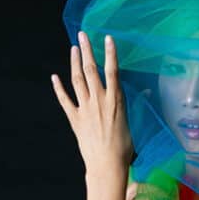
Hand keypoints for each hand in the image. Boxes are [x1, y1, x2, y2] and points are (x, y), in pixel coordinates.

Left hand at [52, 31, 133, 179]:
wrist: (106, 164)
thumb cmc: (124, 146)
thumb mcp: (130, 122)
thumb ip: (131, 104)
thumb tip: (143, 91)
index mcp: (116, 100)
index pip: (113, 70)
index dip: (110, 53)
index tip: (108, 38)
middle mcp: (99, 100)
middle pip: (91, 70)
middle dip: (87, 51)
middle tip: (83, 35)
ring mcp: (85, 108)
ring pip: (78, 80)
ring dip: (75, 63)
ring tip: (73, 49)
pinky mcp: (74, 119)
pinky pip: (65, 100)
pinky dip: (59, 88)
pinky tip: (54, 77)